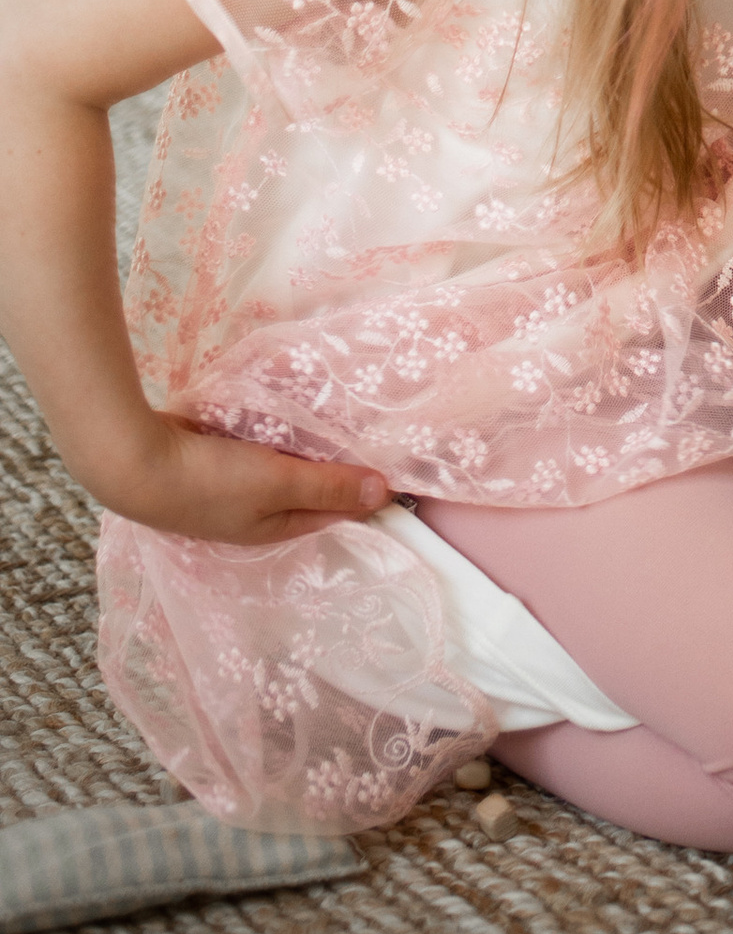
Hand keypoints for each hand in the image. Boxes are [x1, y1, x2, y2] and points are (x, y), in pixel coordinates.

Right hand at [100, 414, 392, 549]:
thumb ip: (330, 485)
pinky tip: (290, 407)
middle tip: (374, 428)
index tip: (397, 460)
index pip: (335, 510)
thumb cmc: (211, 482)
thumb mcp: (279, 483)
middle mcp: (257, 512)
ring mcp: (234, 487)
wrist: (135, 463)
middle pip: (310, 487)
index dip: (365, 489)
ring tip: (340, 412)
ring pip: (284, 465)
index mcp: (276, 527)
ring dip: (306, 445)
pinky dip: (276, 431)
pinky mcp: (217, 459)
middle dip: (338, 463)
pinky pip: (259, 446)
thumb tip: (385, 492)